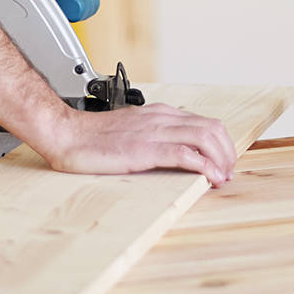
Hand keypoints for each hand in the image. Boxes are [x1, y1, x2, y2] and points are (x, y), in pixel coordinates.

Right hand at [43, 103, 236, 186]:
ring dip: (221, 160)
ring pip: (205, 137)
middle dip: (228, 153)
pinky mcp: (145, 149)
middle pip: (213, 128)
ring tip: (220, 178)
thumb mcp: (130, 131)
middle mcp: (160, 118)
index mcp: (158, 113)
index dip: (222, 145)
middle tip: (225, 174)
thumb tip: (175, 153)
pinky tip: (209, 180)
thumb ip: (152, 136)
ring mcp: (153, 132)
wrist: (65, 133)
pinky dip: (205, 168)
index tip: (222, 165)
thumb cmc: (92, 137)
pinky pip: (186, 155)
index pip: (205, 122)